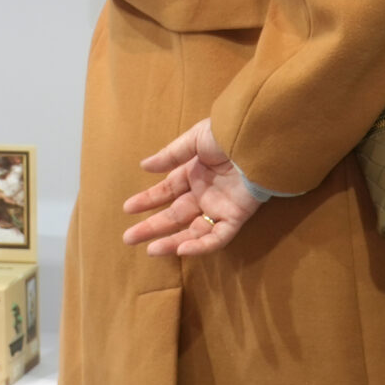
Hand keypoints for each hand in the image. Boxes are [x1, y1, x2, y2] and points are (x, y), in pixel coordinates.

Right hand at [122, 117, 265, 256]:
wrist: (256, 140)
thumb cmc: (227, 135)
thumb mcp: (195, 139)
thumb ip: (170, 155)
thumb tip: (144, 166)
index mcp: (195, 172)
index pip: (167, 190)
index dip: (147, 200)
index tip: (127, 208)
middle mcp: (205, 193)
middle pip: (174, 215)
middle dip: (151, 227)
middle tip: (128, 238)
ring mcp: (219, 207)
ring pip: (192, 231)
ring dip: (171, 242)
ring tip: (150, 250)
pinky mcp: (235, 218)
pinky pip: (217, 237)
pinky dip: (200, 246)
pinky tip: (181, 249)